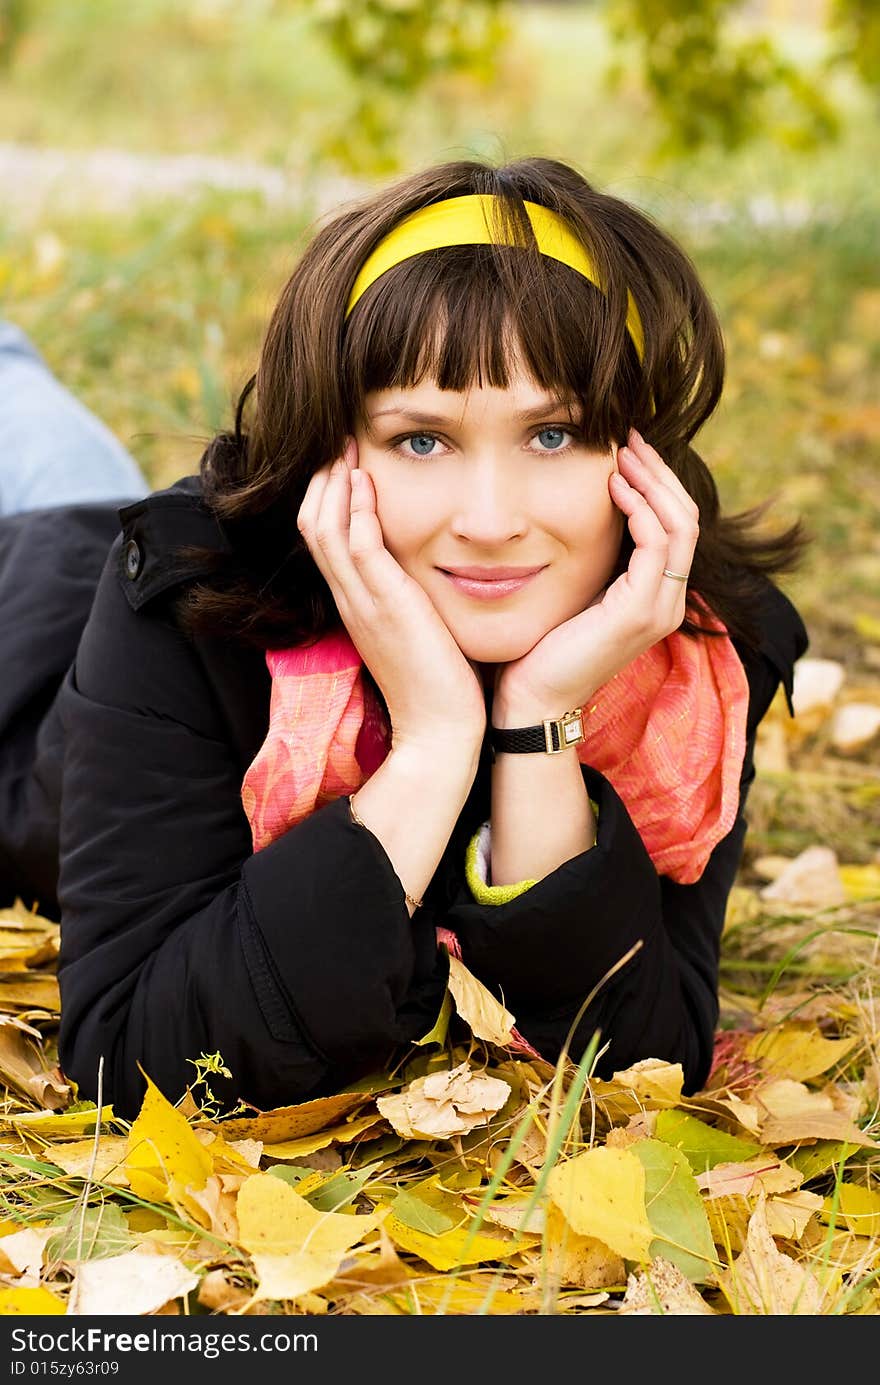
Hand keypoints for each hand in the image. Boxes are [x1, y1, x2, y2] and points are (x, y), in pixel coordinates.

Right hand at [296, 438, 486, 750]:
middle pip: (313, 526)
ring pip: (326, 529)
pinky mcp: (385, 606)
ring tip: (346, 447)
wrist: (439, 731)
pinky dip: (357, 509)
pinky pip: (358, 546)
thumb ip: (408, 600)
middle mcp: (349, 600)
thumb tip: (420, 576)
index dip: (327, 497)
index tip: (344, 464)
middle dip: (323, 479)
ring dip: (334, 483)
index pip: (324, 539)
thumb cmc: (437, 685)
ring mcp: (361, 603)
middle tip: (339, 442)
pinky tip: (367, 481)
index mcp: (354, 604)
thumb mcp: (415, 632)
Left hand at [493, 428, 699, 720]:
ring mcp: (658, 608)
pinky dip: (640, 508)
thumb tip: (576, 509)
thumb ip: (589, 559)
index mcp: (654, 596)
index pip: (676, 524)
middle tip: (628, 437)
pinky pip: (657, 544)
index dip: (656, 481)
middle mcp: (666, 601)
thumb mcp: (572, 591)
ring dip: (652, 481)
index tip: (625, 448)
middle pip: (686, 516)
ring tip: (622, 452)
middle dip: (659, 471)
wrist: (531, 700)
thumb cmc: (540, 647)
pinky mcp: (639, 612)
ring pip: (680, 524)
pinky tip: (613, 486)